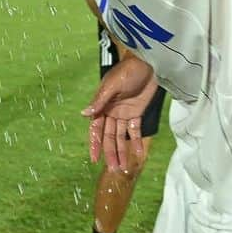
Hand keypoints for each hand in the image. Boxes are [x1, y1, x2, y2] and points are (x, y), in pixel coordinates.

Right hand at [81, 55, 157, 170]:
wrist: (148, 63)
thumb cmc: (127, 70)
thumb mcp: (113, 85)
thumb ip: (100, 101)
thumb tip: (84, 114)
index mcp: (102, 105)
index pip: (96, 129)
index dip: (95, 144)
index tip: (94, 159)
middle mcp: (111, 112)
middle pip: (109, 136)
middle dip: (111, 153)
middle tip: (114, 170)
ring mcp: (124, 113)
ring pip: (121, 136)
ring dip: (122, 151)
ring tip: (124, 167)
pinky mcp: (137, 112)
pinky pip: (135, 130)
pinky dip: (137, 141)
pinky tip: (139, 153)